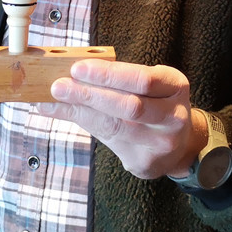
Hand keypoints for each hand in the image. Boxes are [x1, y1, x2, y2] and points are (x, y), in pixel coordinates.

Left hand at [37, 59, 207, 179]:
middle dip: (89, 94)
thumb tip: (72, 70)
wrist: (177, 144)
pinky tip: (61, 114)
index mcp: (175, 86)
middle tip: (58, 86)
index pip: (142, 79)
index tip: (77, 68)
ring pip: (116, 126)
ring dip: (80, 111)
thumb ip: (118, 78)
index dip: (108, 74)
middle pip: (129, 106)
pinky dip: (82, 125)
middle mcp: (174, 116)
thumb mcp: (147, 85)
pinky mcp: (146, 163)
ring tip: (53, 100)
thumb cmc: (153, 104)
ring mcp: (163, 143)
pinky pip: (108, 142)